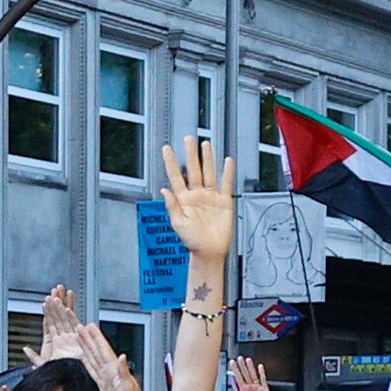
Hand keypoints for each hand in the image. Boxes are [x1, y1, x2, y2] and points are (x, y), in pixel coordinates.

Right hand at [46, 293, 136, 390]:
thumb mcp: (129, 387)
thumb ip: (124, 371)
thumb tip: (121, 357)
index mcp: (114, 369)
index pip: (102, 349)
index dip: (95, 338)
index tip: (88, 326)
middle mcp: (109, 369)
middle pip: (96, 350)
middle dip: (88, 338)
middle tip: (80, 326)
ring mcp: (106, 376)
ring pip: (93, 357)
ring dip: (86, 346)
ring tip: (80, 337)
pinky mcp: (103, 383)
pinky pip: (92, 369)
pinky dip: (86, 361)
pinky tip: (83, 356)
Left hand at [154, 135, 237, 283]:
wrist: (209, 251)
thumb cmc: (192, 241)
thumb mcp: (178, 224)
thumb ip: (172, 206)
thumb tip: (163, 190)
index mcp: (183, 199)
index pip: (176, 176)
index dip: (171, 162)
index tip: (166, 149)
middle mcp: (197, 195)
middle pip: (194, 170)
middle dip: (190, 154)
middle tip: (188, 139)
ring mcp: (211, 197)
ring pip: (209, 173)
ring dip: (207, 159)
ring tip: (205, 144)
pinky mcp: (224, 201)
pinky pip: (226, 184)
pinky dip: (227, 172)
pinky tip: (227, 161)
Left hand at [226, 353, 274, 390]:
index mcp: (243, 389)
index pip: (238, 377)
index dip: (235, 369)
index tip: (232, 362)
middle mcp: (249, 387)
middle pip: (245, 374)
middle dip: (242, 366)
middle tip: (239, 358)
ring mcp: (257, 387)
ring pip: (253, 374)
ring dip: (250, 367)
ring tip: (248, 359)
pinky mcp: (264, 389)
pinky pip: (263, 379)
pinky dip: (261, 373)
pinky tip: (259, 366)